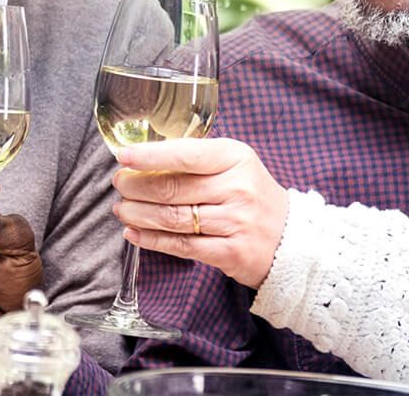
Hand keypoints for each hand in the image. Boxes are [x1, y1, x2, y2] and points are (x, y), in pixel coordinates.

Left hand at [113, 137, 287, 289]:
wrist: (289, 238)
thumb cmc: (250, 195)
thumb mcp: (234, 164)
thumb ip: (196, 159)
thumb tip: (143, 159)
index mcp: (236, 158)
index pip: (186, 155)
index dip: (150, 156)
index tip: (123, 156)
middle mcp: (238, 188)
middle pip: (173, 188)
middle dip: (137, 186)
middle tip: (119, 184)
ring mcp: (236, 222)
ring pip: (173, 218)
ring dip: (139, 214)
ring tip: (122, 208)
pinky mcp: (230, 252)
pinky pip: (181, 245)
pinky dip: (152, 240)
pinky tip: (134, 233)